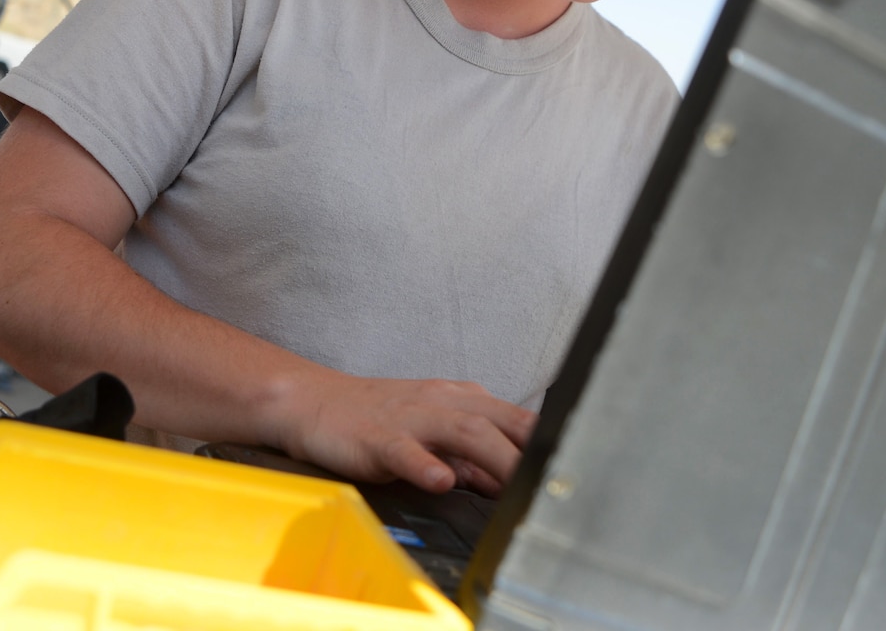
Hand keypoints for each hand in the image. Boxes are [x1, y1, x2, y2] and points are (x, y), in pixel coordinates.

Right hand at [267, 371, 535, 496]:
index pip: (516, 420)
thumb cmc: (378, 421)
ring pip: (462, 431)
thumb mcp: (434, 436)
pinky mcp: (377, 436)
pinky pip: (404, 450)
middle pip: (498, 422)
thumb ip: (473, 460)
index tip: (572, 469)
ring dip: (494, 456)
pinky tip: (440, 479)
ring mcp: (410, 418)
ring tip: (516, 482)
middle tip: (555, 482)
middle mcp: (442, 403)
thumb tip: (509, 483)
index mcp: (462, 401)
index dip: (547, 444)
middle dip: (531, 451)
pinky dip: (424, 463)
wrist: (314, 403)